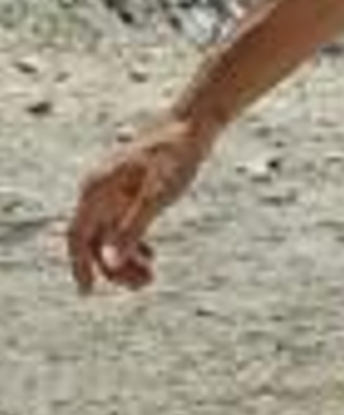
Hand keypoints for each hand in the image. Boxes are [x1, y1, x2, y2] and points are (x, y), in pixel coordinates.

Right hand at [66, 114, 212, 293]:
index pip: (77, 234)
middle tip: (143, 285)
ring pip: (110, 234)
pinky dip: (134, 243)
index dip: (79, 265)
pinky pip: (123, 225)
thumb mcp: (157, 194)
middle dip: (114, 267)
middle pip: (95, 240)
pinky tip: (151, 256)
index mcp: (97, 187)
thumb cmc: (175, 154)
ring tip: (150, 277)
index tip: (88, 291)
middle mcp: (100, 189)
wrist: (194, 122)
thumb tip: (110, 263)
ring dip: (126, 258)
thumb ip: (132, 228)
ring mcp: (114, 190)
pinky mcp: (130, 189)